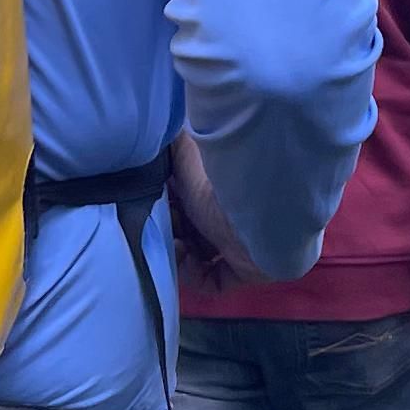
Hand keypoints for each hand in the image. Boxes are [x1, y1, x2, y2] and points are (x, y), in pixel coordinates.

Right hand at [165, 131, 256, 288]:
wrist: (263, 211)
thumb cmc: (221, 180)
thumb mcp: (186, 153)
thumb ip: (171, 143)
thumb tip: (156, 128)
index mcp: (218, 187)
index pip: (185, 199)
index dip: (163, 203)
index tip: (145, 203)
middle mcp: (228, 214)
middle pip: (189, 228)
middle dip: (167, 228)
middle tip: (155, 226)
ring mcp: (237, 245)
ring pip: (197, 255)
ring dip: (177, 253)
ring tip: (172, 243)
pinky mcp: (244, 271)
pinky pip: (212, 282)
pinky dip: (193, 274)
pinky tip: (184, 259)